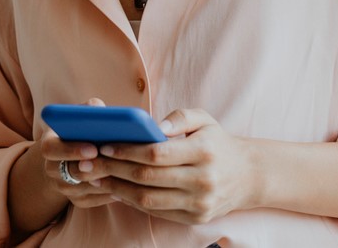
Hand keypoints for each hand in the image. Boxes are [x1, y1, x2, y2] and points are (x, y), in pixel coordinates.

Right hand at [38, 97, 115, 208]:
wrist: (72, 155)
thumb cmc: (79, 129)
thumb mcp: (80, 116)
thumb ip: (89, 110)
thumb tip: (100, 110)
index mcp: (49, 145)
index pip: (51, 149)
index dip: (71, 150)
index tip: (93, 148)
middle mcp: (51, 169)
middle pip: (70, 173)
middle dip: (93, 168)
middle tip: (114, 163)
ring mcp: (63, 187)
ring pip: (84, 189)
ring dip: (104, 181)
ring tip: (125, 172)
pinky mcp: (77, 200)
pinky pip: (94, 199)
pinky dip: (110, 192)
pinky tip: (126, 182)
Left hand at [85, 107, 253, 223]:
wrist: (247, 175)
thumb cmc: (217, 141)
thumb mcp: (203, 118)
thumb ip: (179, 117)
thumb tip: (154, 126)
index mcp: (203, 152)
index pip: (157, 154)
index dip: (128, 151)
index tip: (106, 145)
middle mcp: (202, 181)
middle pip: (148, 178)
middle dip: (114, 170)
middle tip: (90, 162)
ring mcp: (199, 204)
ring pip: (149, 200)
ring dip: (118, 189)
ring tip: (97, 177)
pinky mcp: (195, 219)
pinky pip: (157, 211)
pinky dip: (133, 201)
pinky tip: (117, 190)